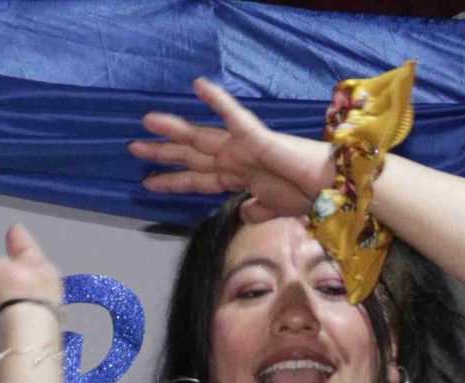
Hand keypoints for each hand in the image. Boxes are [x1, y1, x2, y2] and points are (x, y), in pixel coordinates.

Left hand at [131, 77, 331, 218]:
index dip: (172, 180)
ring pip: (201, 137)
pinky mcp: (257, 138)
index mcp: (238, 177)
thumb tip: (243, 214)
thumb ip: (256, 211)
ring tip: (147, 120)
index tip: (148, 183)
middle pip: (190, 157)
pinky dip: (218, 101)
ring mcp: (244, 148)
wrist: (331, 190)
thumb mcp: (274, 210)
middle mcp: (236, 160)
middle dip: (162, 154)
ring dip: (174, 129)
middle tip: (132, 149)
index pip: (197, 179)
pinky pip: (234, 117)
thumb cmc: (309, 196)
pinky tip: (200, 85)